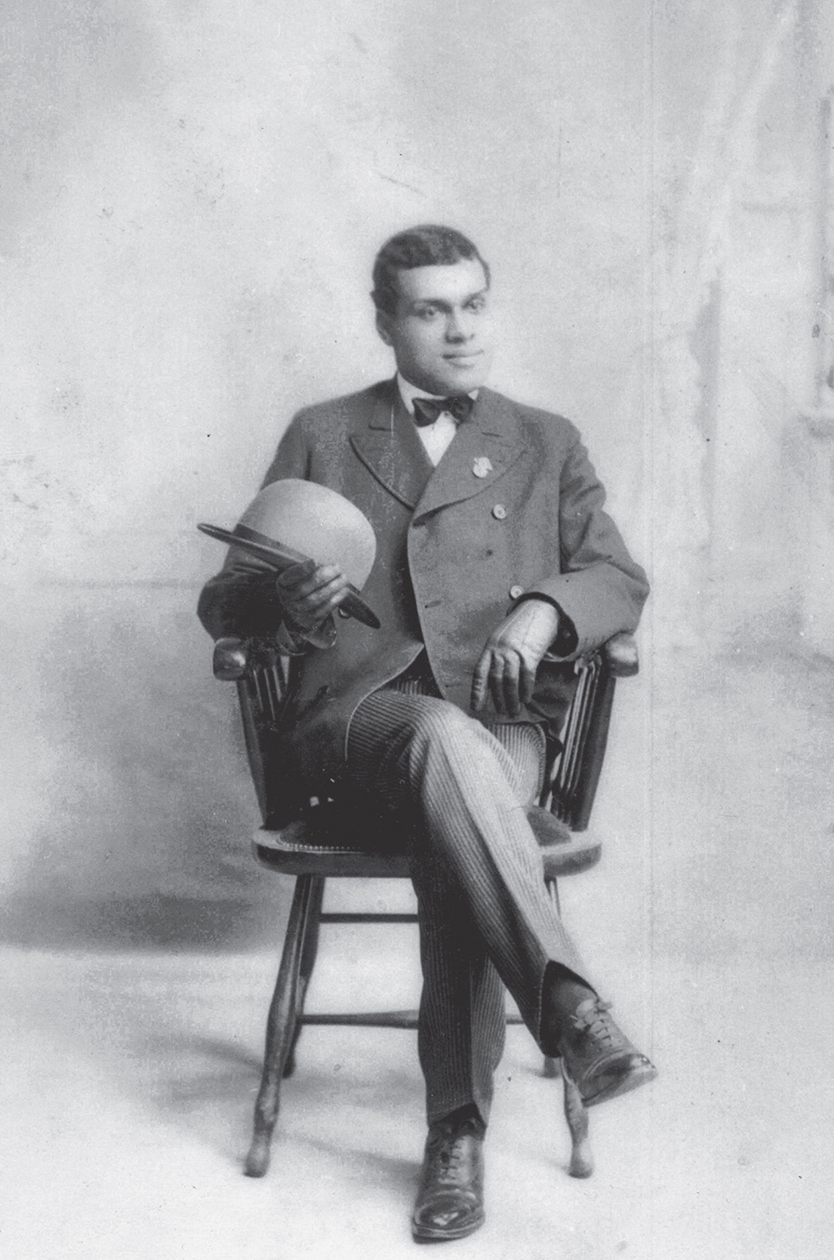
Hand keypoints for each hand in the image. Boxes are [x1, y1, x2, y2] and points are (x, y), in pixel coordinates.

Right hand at [275, 559, 349, 638]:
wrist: (300, 610)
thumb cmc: (303, 587)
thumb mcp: (300, 576)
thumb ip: (310, 570)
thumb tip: (324, 565)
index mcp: (283, 584)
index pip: (290, 577)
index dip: (302, 570)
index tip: (315, 561)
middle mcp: (287, 599)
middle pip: (303, 588)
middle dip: (323, 577)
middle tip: (337, 568)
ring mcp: (298, 611)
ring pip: (315, 599)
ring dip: (332, 588)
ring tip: (343, 578)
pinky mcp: (310, 620)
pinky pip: (324, 610)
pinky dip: (336, 599)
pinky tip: (343, 590)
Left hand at [471, 599, 561, 716]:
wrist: (539, 610)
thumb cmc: (521, 627)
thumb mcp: (502, 639)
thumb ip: (496, 656)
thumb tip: (494, 681)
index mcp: (490, 647)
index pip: (479, 673)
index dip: (477, 691)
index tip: (476, 707)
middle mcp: (500, 650)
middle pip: (496, 679)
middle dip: (498, 699)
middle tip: (501, 713)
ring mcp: (514, 651)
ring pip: (510, 680)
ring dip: (512, 699)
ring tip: (514, 711)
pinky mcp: (530, 652)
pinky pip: (526, 675)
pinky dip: (526, 689)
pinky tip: (526, 698)